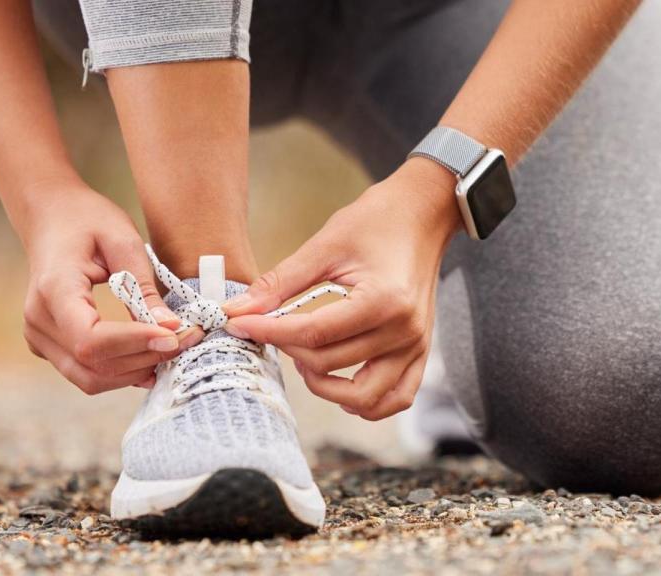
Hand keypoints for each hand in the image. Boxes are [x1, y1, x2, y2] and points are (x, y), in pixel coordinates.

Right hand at [20, 183, 202, 394]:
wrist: (51, 216)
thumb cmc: (86, 219)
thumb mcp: (123, 240)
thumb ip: (144, 287)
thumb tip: (170, 327)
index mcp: (53, 289)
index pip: (91, 338)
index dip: (134, 343)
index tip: (173, 334)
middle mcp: (39, 320)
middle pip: (92, 365)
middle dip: (144, 359)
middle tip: (185, 340)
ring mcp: (39, 337)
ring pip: (90, 378)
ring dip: (135, 370)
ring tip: (171, 347)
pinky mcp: (49, 346)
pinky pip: (86, 372)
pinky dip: (121, 371)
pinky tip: (149, 355)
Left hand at [223, 160, 461, 419]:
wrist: (422, 213)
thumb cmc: (377, 221)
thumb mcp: (325, 245)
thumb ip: (280, 282)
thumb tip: (238, 309)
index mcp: (382, 300)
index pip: (313, 333)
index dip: (269, 332)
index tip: (239, 324)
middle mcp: (403, 331)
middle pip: (330, 363)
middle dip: (288, 350)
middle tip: (268, 329)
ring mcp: (416, 346)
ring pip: (363, 397)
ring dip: (324, 386)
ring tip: (303, 357)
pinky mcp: (420, 352)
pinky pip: (396, 398)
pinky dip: (366, 403)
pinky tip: (340, 385)